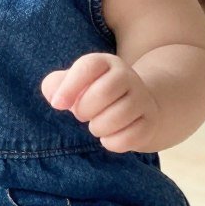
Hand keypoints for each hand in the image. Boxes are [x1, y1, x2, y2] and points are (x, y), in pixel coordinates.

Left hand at [41, 53, 159, 153]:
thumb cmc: (92, 95)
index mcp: (105, 63)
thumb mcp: (73, 84)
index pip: (89, 66)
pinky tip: (108, 137)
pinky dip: (112, 142)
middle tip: (82, 114)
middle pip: (103, 92)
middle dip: (84, 110)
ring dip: (98, 127)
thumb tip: (56, 99)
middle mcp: (127, 76)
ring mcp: (142, 99)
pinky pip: (129, 137)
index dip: (70, 86)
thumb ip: (55, 85)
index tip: (57, 105)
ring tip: (96, 125)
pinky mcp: (150, 121)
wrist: (134, 107)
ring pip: (118, 116)